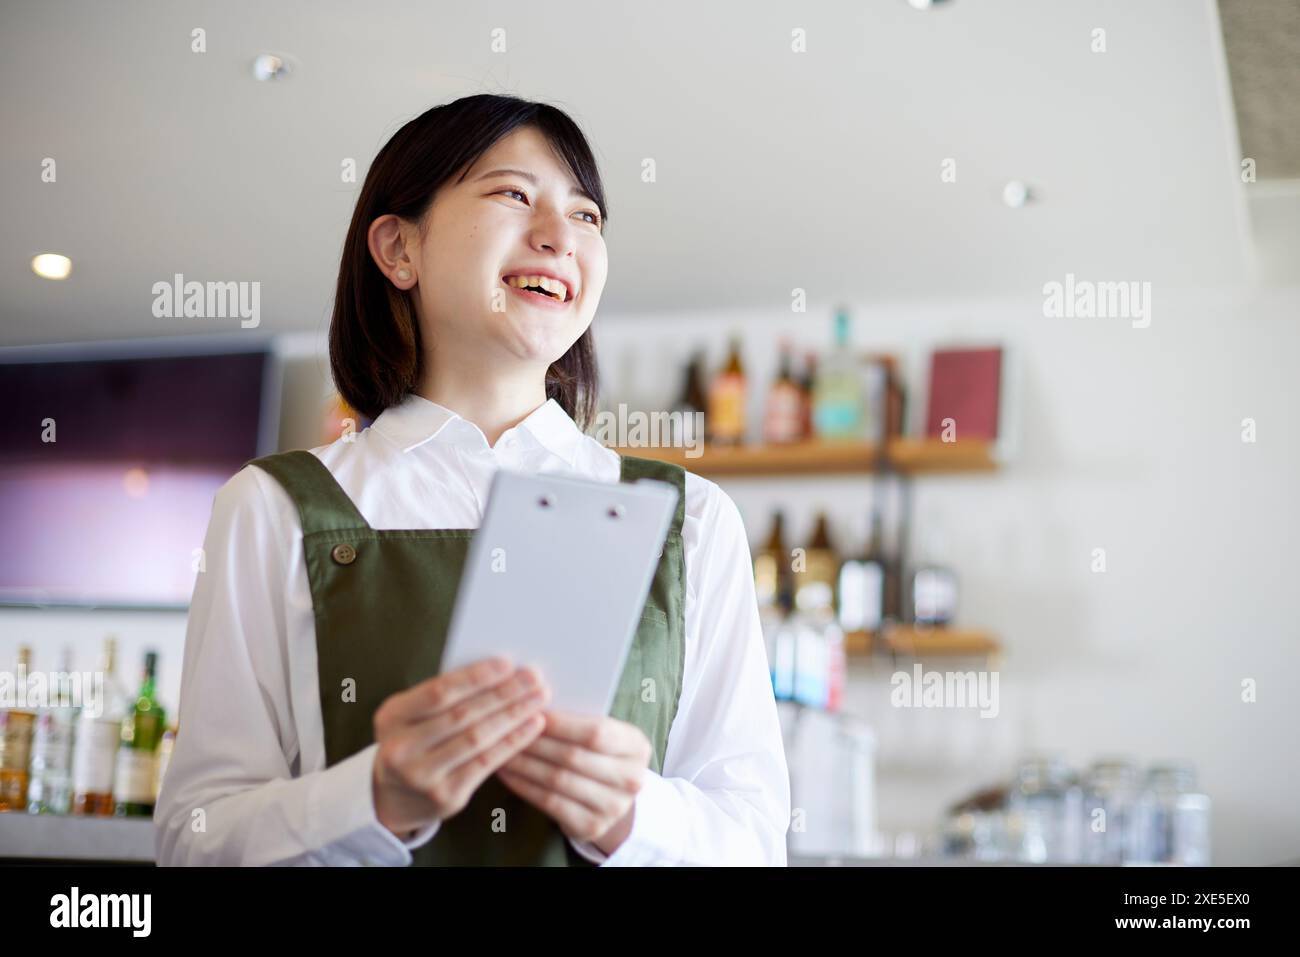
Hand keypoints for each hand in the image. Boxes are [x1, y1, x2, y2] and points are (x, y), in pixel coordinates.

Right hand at [371, 656, 550, 837]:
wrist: (393, 797)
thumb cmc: (414, 739)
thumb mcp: (412, 715)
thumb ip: (445, 696)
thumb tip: (501, 671)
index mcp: (391, 717)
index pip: (439, 692)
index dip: (475, 677)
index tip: (507, 663)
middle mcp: (400, 749)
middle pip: (462, 715)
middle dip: (503, 693)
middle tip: (534, 677)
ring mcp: (422, 776)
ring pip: (477, 738)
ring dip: (514, 715)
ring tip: (539, 698)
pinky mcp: (446, 797)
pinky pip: (487, 763)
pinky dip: (513, 741)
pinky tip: (533, 725)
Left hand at [496, 710, 651, 855]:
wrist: (612, 799)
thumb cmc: (599, 754)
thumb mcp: (604, 734)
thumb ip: (579, 720)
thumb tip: (533, 703)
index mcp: (637, 746)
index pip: (596, 732)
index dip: (560, 723)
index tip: (529, 711)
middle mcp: (632, 779)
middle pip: (573, 757)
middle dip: (534, 741)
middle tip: (505, 728)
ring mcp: (613, 807)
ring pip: (557, 780)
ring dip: (523, 763)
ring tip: (499, 748)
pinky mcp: (591, 827)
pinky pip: (549, 802)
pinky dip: (523, 785)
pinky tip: (505, 772)